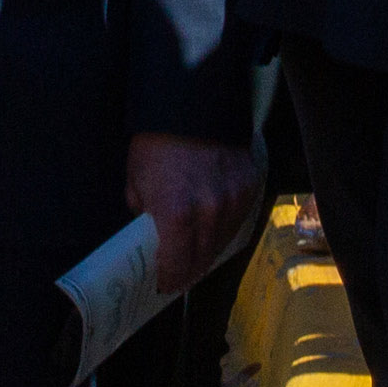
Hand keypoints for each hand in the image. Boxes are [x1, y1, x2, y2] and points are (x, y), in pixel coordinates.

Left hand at [126, 133, 260, 294]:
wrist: (192, 101)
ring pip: (223, 241)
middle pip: (202, 260)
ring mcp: (235, 199)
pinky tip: (213, 225)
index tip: (163, 285)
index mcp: (177, 215)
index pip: (176, 267)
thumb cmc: (157, 142)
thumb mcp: (136, 180)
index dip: (168, 280)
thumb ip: (145, 214)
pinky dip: (225, 226)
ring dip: (208, 249)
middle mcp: (211, 213)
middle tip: (177, 274)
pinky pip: (238, 218)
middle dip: (187, 270)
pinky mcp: (251, 185)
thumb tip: (151, 235)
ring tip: (194, 251)